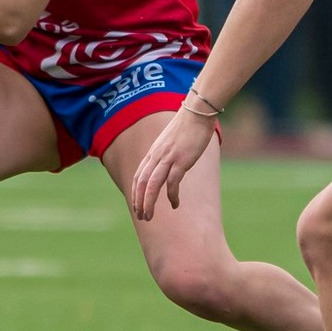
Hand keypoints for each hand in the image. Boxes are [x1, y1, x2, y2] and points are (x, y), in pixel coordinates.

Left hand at [129, 101, 214, 220]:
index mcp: (153, 153)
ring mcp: (168, 158)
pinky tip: (174, 204)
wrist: (196, 113)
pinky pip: (172, 182)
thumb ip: (164, 154)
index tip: (136, 206)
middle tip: (142, 217)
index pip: (138, 177)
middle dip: (139, 202)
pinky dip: (171, 195)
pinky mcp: (181, 160)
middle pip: (141, 183)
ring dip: (148, 203)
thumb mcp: (169, 142)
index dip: (135, 193)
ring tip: (149, 216)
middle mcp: (157, 156)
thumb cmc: (186, 127)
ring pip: (152, 185)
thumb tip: (164, 166)